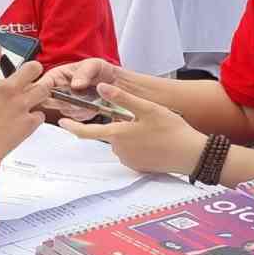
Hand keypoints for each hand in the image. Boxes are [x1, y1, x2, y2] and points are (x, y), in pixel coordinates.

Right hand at [0, 43, 49, 163]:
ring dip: (40, 88)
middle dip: (31, 68)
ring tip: (35, 91)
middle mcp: (6, 89)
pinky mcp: (28, 123)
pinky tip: (29, 117)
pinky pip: (40, 115)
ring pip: (44, 88)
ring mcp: (20, 105)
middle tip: (26, 73)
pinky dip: (36, 115)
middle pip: (32, 67)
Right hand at [37, 58, 121, 120]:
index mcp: (54, 77)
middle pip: (47, 104)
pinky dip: (85, 114)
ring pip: (63, 113)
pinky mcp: (74, 114)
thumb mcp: (94, 65)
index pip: (38, 87)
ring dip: (78, 110)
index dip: (42, 93)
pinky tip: (92, 106)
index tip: (60, 95)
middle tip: (79, 99)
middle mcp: (56, 91)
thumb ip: (85, 72)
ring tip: (90, 99)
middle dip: (65, 103)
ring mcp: (64, 104)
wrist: (115, 82)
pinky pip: (75, 119)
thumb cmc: (101, 70)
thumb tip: (76, 84)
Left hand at [59, 84, 206, 175]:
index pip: (87, 132)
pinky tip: (154, 140)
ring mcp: (129, 160)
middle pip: (110, 134)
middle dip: (119, 124)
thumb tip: (101, 87)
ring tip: (152, 129)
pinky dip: (138, 144)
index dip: (72, 127)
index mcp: (119, 134)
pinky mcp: (138, 167)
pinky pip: (131, 152)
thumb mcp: (147, 108)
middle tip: (141, 118)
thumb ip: (122, 98)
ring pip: (121, 142)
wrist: (191, 155)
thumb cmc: (172, 130)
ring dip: (129, 134)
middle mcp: (120, 150)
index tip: (61, 122)